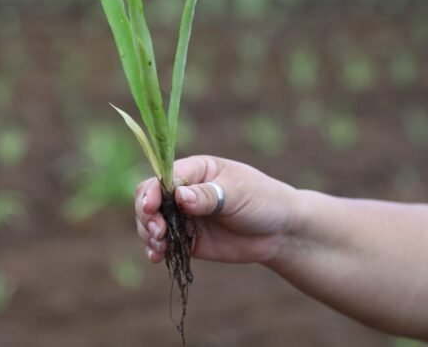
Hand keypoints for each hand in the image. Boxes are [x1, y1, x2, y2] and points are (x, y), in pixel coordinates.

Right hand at [135, 155, 297, 264]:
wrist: (280, 232)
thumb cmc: (262, 200)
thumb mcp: (237, 193)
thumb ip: (208, 196)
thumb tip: (179, 196)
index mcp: (196, 170)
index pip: (163, 177)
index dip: (152, 192)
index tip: (151, 208)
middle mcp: (185, 192)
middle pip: (150, 199)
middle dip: (147, 216)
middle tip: (158, 232)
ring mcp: (185, 217)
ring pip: (152, 223)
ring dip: (149, 234)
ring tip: (160, 246)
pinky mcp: (189, 240)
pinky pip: (165, 244)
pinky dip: (157, 250)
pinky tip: (158, 256)